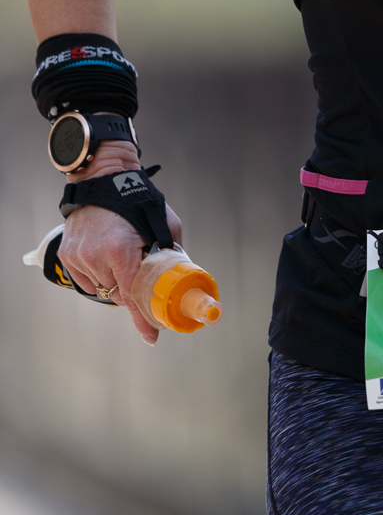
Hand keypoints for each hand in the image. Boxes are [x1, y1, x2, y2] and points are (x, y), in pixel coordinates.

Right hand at [57, 142, 181, 344]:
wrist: (102, 177)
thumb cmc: (136, 199)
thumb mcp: (163, 222)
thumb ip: (171, 250)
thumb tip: (183, 274)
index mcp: (122, 250)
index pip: (133, 295)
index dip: (143, 319)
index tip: (151, 337)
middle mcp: (97, 256)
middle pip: (119, 293)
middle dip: (132, 289)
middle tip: (139, 272)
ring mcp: (79, 256)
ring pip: (102, 287)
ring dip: (114, 280)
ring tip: (120, 255)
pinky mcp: (67, 254)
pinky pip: (86, 280)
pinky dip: (98, 275)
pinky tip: (104, 256)